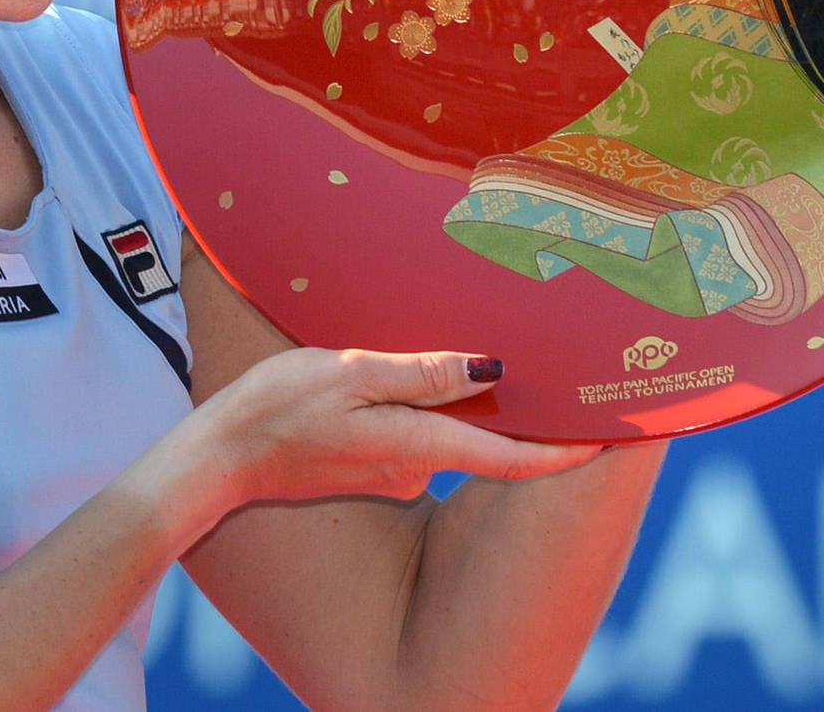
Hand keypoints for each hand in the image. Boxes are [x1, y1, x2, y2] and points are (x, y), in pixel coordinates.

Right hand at [194, 347, 603, 507]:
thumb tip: (492, 366)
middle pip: (480, 437)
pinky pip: (412, 433)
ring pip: (443, 430)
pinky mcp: (368, 468)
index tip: (605, 440)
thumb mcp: (348, 373)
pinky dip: (421, 408)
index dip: (560, 452)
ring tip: (477, 350)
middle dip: (515, 409)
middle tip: (552, 369)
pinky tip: (403, 378)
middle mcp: (412, 467)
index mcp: (414, 444)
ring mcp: (390, 473)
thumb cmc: (277, 408)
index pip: (506, 457)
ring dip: (461, 401)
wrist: (218, 458)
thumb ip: (420, 372)